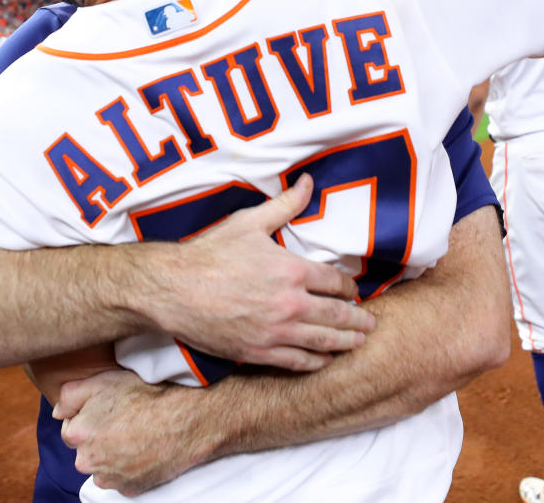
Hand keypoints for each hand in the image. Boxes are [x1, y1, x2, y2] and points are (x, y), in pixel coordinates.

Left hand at [56, 370, 211, 495]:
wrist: (187, 418)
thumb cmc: (148, 395)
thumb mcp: (104, 380)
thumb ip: (71, 394)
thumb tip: (58, 412)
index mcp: (79, 433)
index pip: (71, 429)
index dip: (90, 417)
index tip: (109, 411)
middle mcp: (88, 461)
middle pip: (85, 450)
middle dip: (98, 438)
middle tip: (124, 422)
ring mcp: (110, 477)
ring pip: (102, 466)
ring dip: (112, 455)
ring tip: (136, 435)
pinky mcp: (130, 488)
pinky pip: (122, 479)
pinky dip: (129, 468)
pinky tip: (144, 450)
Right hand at [140, 174, 375, 371]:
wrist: (173, 289)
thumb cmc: (210, 253)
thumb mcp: (250, 223)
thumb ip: (285, 206)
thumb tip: (307, 182)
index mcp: (292, 271)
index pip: (336, 283)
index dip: (349, 288)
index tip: (354, 292)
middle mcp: (290, 304)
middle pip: (338, 316)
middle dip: (359, 321)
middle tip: (371, 324)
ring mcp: (276, 332)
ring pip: (323, 341)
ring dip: (345, 343)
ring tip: (358, 343)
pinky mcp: (258, 352)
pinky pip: (297, 362)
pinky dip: (316, 362)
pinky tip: (325, 359)